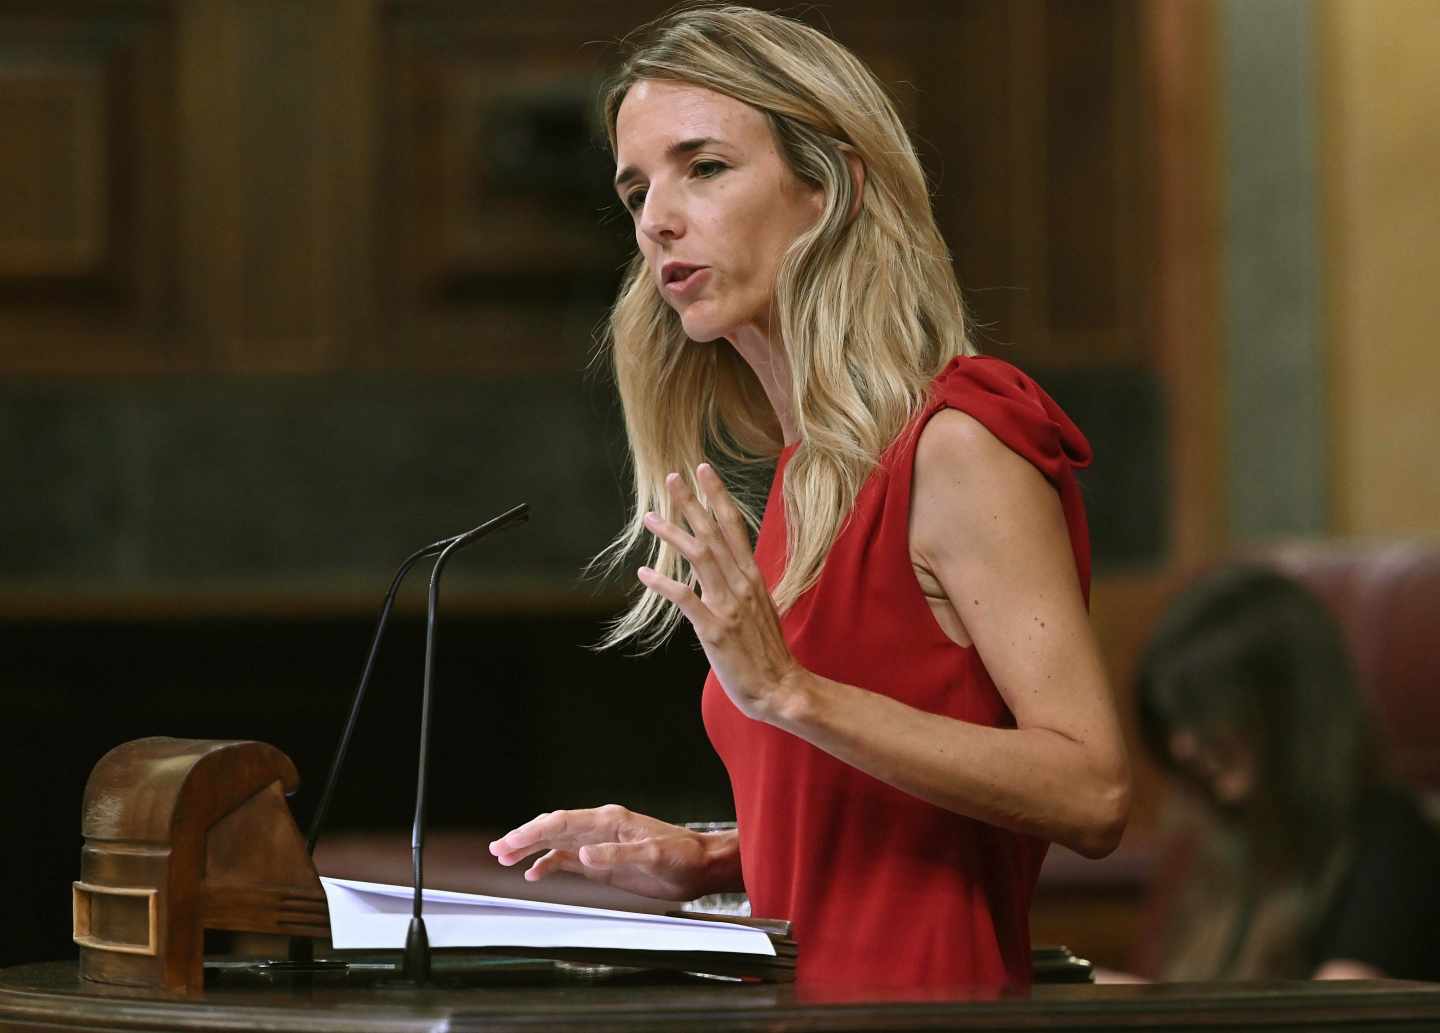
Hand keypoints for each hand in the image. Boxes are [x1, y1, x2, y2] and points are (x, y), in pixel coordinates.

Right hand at [488, 805, 736, 900]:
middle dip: (525, 837)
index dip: (534, 831)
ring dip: (532, 849)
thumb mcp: (653, 856)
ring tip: (505, 858)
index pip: (562, 822)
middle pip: (554, 829)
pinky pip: (570, 859)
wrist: (701, 866)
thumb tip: (582, 853)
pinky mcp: (604, 861)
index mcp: (609, 820)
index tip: (511, 842)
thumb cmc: (682, 856)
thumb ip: (617, 855)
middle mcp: (600, 828)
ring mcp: (601, 844)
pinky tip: (534, 873)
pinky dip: (550, 864)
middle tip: (498, 849)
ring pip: (558, 842)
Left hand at [639, 464, 806, 722]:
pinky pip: (686, 599)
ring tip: (650, 517)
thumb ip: (739, 585)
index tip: (703, 470)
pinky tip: (645, 573)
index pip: (734, 525)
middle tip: (672, 477)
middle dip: (691, 502)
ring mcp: (729, 606)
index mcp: (752, 576)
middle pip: (713, 533)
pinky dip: (664, 584)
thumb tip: (722, 568)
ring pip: (699, 557)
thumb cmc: (766, 651)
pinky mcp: (715, 629)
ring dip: (673, 534)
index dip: (717, 495)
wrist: (779, 688)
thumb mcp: (758, 608)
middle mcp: (742, 584)